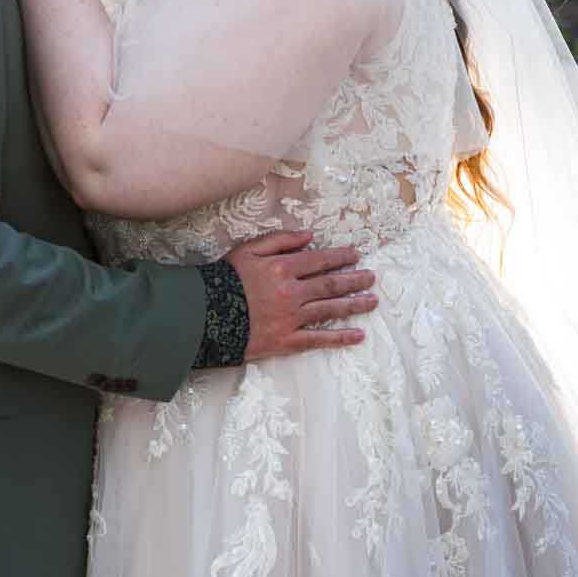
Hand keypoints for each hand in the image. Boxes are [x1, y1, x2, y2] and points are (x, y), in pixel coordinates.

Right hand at [230, 230, 376, 360]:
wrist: (205, 316)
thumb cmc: (224, 280)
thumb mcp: (247, 250)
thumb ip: (279, 240)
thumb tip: (309, 236)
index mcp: (283, 268)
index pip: (320, 260)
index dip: (340, 257)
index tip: (356, 255)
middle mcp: (292, 292)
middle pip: (331, 284)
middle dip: (354, 280)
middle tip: (371, 278)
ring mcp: (292, 318)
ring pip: (330, 309)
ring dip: (354, 304)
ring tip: (372, 301)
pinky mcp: (287, 340)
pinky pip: (319, 339)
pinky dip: (340, 337)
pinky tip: (358, 335)